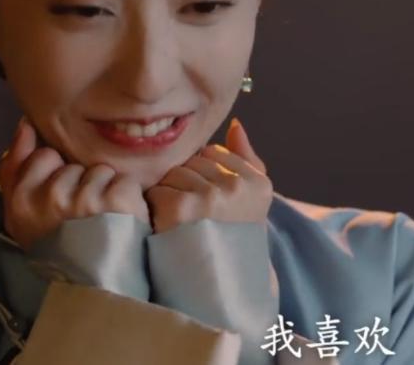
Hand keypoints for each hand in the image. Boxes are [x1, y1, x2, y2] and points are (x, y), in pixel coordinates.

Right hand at [0, 116, 150, 250]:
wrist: (92, 286)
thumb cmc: (55, 245)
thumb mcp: (22, 214)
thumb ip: (16, 166)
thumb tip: (24, 123)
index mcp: (23, 200)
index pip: (44, 156)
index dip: (55, 173)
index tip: (60, 200)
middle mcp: (52, 196)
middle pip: (74, 164)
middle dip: (81, 184)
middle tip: (82, 217)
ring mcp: (86, 197)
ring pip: (100, 171)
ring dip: (105, 191)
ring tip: (102, 220)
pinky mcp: (119, 199)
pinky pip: (124, 180)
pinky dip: (127, 198)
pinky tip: (120, 220)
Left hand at [145, 118, 272, 233]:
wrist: (220, 289)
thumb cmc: (232, 240)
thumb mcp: (250, 201)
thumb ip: (246, 159)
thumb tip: (235, 124)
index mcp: (258, 182)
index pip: (213, 153)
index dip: (202, 175)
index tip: (207, 204)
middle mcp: (237, 186)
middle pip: (192, 161)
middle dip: (186, 183)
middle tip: (192, 216)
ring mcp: (211, 196)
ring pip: (173, 174)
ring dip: (169, 195)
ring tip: (182, 223)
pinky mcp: (183, 208)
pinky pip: (158, 190)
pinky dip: (156, 208)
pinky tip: (168, 228)